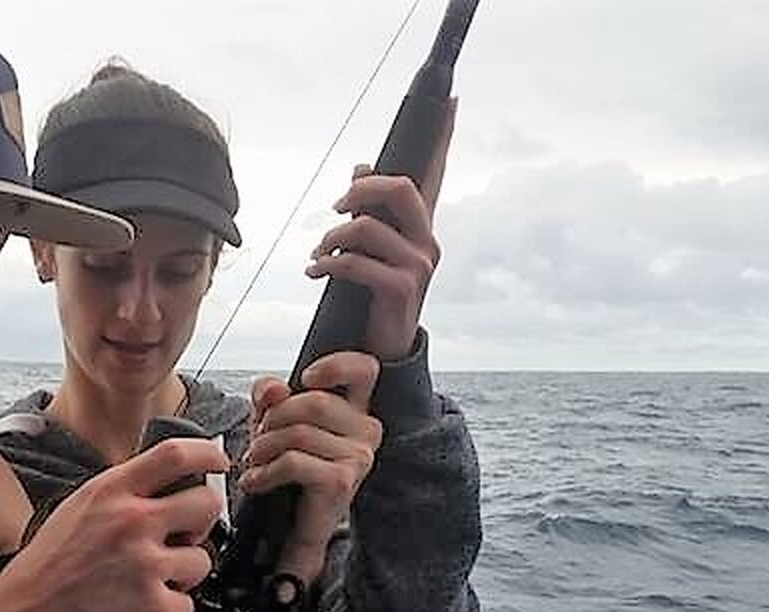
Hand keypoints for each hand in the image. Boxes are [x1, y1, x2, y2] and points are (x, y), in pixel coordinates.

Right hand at [0, 439, 227, 611]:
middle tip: (186, 536)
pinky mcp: (153, 607)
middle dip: (204, 521)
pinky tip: (139, 611)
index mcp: (109, 492)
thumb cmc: (42, 573)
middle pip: (206, 503)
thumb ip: (118, 497)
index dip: (208, 453)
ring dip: (184, 573)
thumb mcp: (74, 512)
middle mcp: (132, 522)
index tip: (219, 460)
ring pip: (203, 559)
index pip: (175, 454)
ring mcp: (145, 565)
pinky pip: (187, 604)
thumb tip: (162, 491)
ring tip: (149, 582)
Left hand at [241, 351, 382, 582]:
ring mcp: (359, 457)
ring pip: (298, 432)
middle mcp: (367, 431)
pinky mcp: (341, 481)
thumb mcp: (276, 425)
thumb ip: (271, 398)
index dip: (335, 365)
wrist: (296, 530)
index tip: (304, 379)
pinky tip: (255, 482)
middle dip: (273, 419)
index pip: (364, 369)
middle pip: (313, 402)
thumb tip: (275, 388)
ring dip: (263, 448)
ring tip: (254, 463)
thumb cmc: (290, 475)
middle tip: (257, 442)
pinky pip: (293, 461)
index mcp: (357, 412)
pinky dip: (265, 471)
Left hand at [305, 98, 455, 360]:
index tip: (453, 102)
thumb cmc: (373, 300)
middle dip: (359, 191)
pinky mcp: (401, 288)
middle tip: (335, 208)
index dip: (444, 139)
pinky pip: (356, 261)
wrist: (382, 351)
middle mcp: (426, 241)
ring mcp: (417, 265)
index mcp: (421, 228)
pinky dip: (328, 263)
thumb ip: (369, 213)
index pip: (435, 175)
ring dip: (331, 238)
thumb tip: (361, 169)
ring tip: (317, 254)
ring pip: (367, 226)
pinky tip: (315, 272)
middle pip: (398, 188)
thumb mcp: (370, 252)